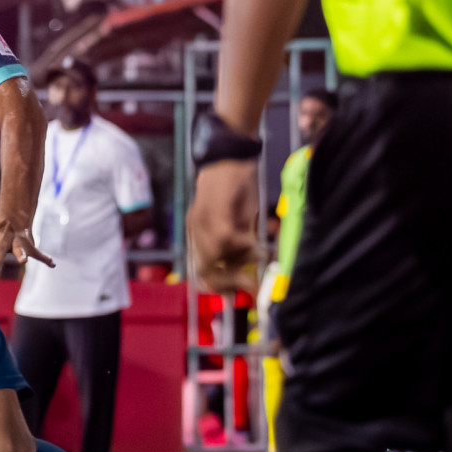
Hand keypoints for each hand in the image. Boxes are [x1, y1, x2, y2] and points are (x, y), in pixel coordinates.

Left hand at [188, 159, 261, 292]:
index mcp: (198, 235)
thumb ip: (240, 248)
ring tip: (256, 252)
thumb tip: (249, 275)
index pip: (200, 272)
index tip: (237, 296)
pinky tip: (254, 239)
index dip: (219, 287)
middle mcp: (194, 231)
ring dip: (240, 261)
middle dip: (229, 283)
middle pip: (203, 272)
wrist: (230, 155)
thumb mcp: (242, 223)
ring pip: (215, 258)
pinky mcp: (212, 213)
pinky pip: (226, 240)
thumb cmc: (238, 188)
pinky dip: (244, 245)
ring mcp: (200, 223)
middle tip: (251, 282)